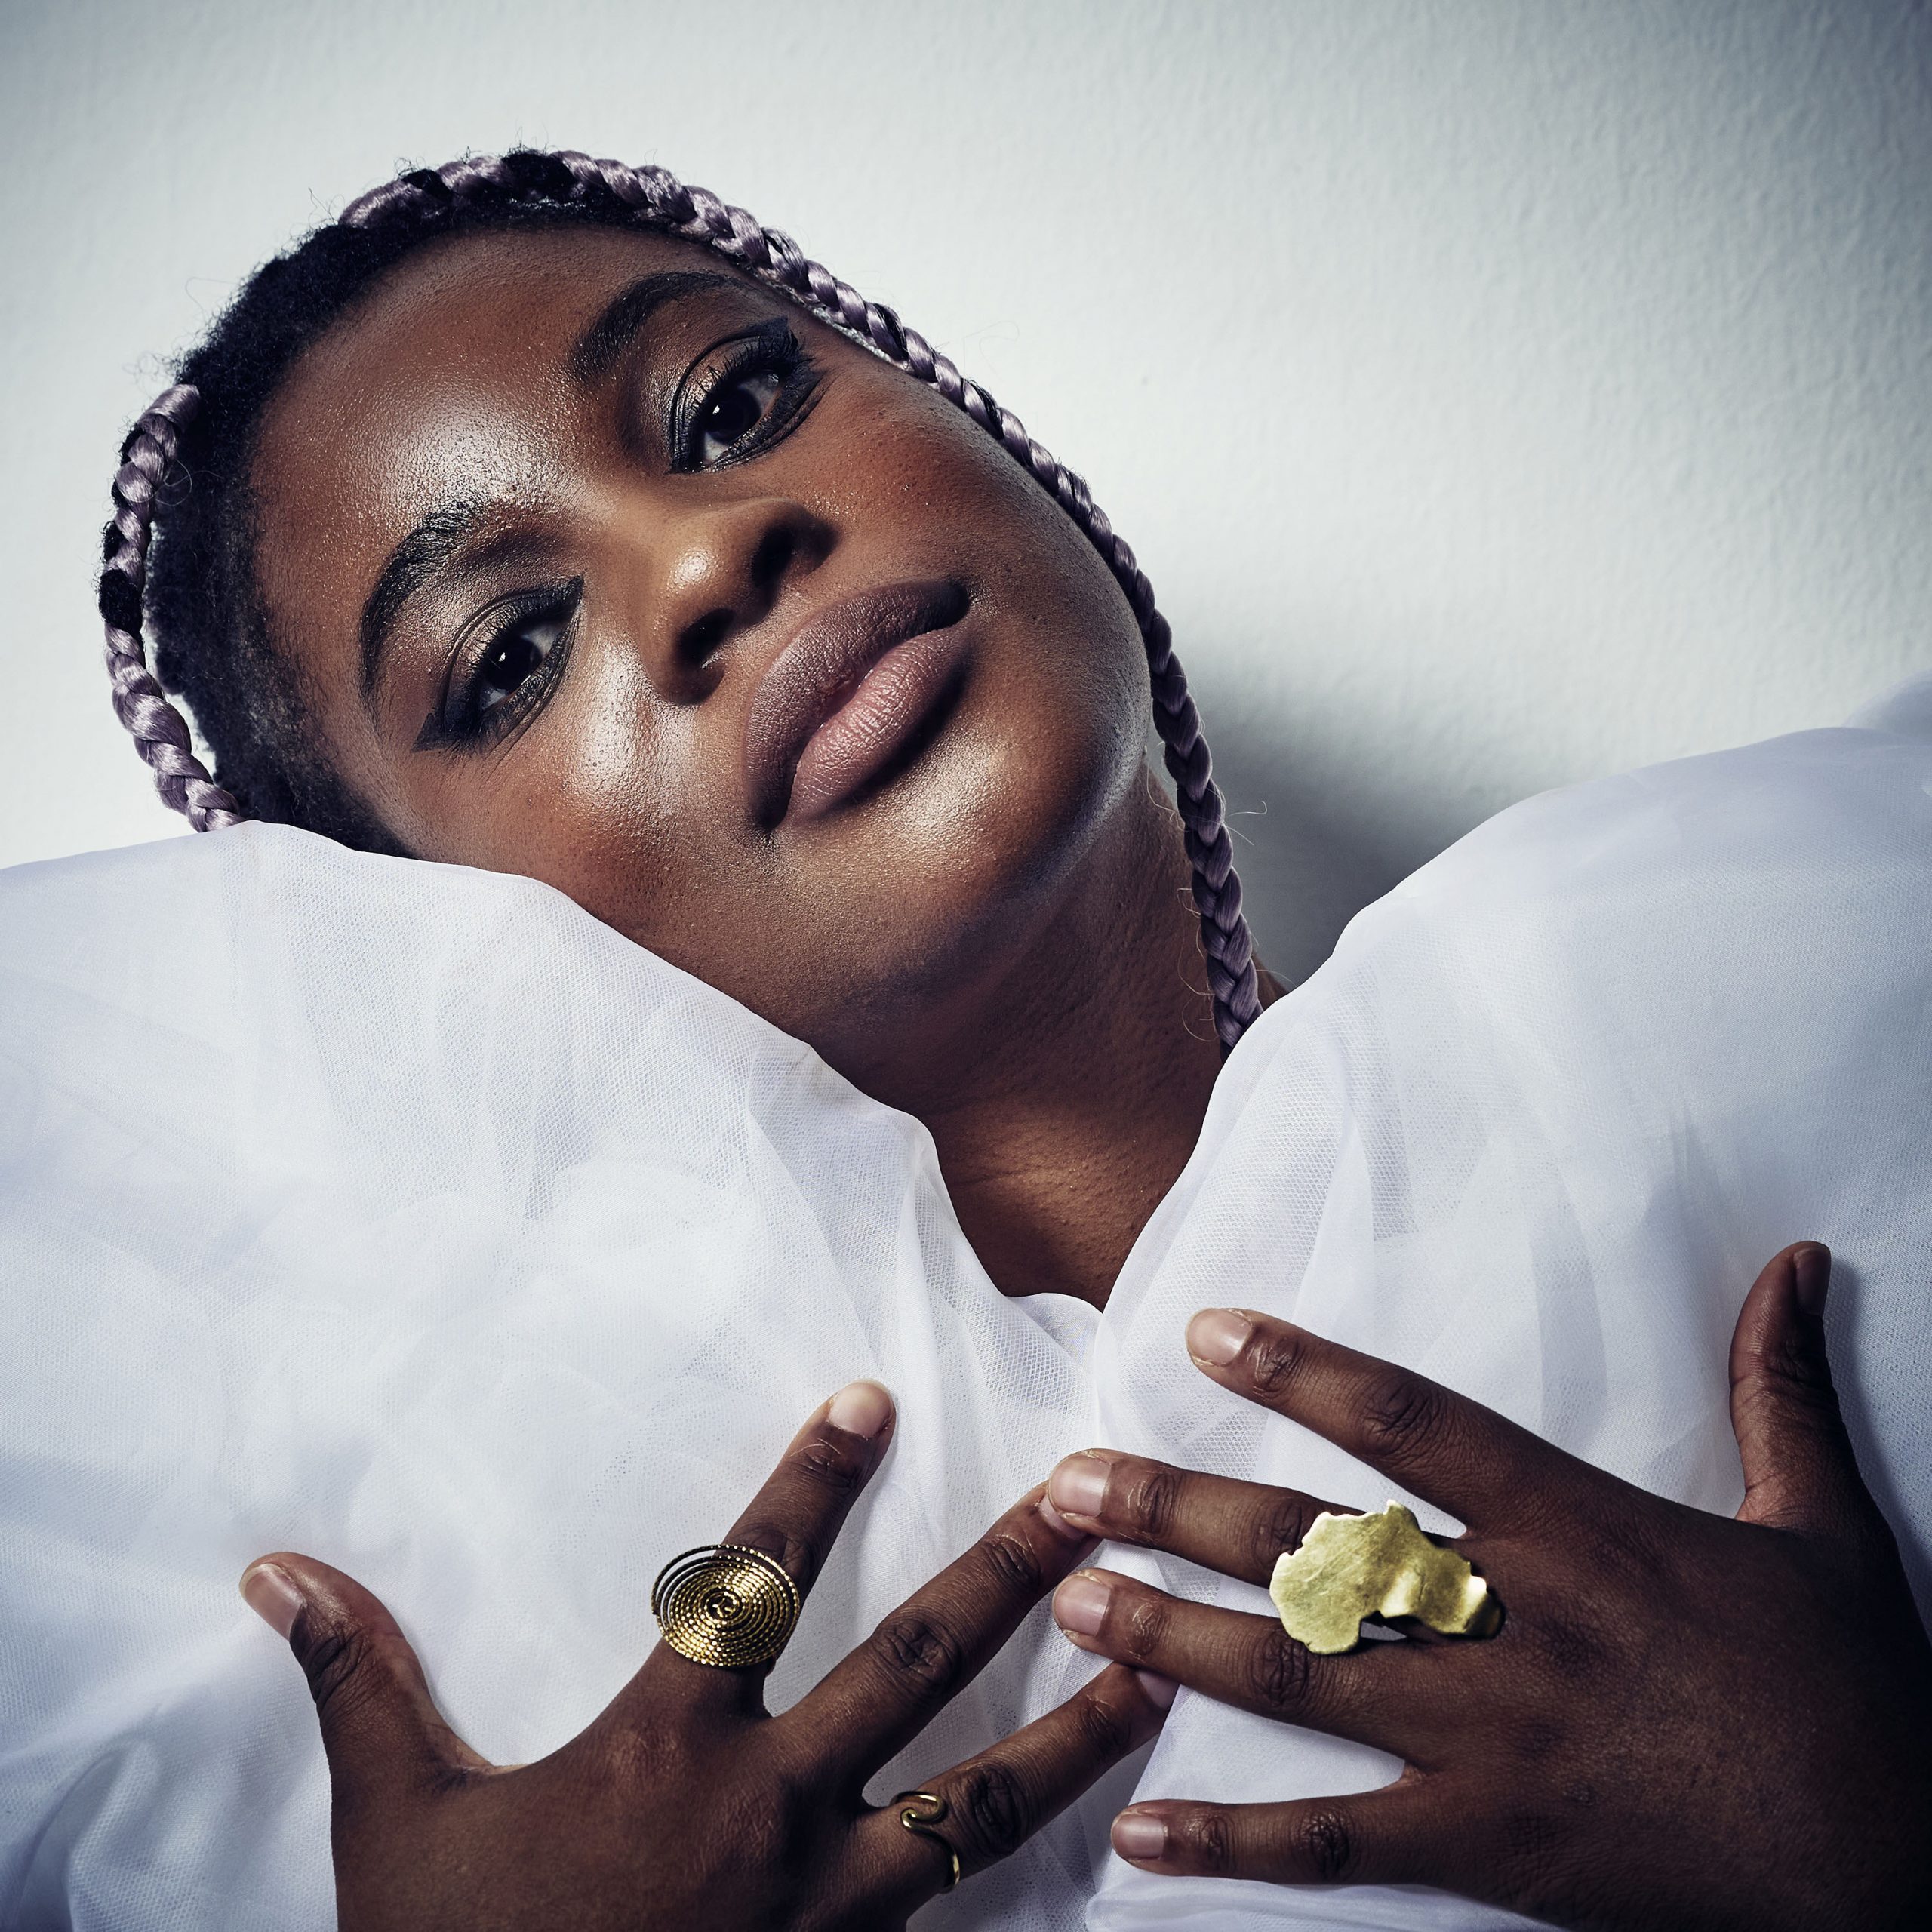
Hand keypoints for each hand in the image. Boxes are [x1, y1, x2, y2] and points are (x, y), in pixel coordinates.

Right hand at [242, 1381, 1171, 1930]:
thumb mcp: (397, 1829)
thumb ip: (361, 1683)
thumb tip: (275, 1570)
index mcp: (668, 1750)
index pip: (748, 1581)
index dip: (809, 1482)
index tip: (873, 1397)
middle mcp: (772, 1812)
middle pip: (913, 1663)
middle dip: (1007, 1570)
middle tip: (1091, 1492)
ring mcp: (830, 1909)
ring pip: (985, 1801)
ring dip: (1081, 1727)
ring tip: (1164, 1662)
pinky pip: (970, 1926)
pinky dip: (1045, 1888)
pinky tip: (1120, 1852)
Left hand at [1044, 1244, 1931, 1928]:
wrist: (1898, 1869)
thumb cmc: (1850, 1691)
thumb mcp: (1825, 1524)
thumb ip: (1775, 1387)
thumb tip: (1793, 1262)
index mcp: (1583, 1533)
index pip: (1417, 1428)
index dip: (1306, 1371)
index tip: (1205, 1332)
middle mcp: (1518, 1627)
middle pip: (1317, 1556)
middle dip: (1181, 1512)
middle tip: (1067, 1484)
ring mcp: (1495, 1745)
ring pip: (1302, 1681)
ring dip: (1171, 1641)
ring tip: (1070, 1604)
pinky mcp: (1492, 1850)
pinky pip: (1339, 1846)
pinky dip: (1233, 1837)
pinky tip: (1137, 1825)